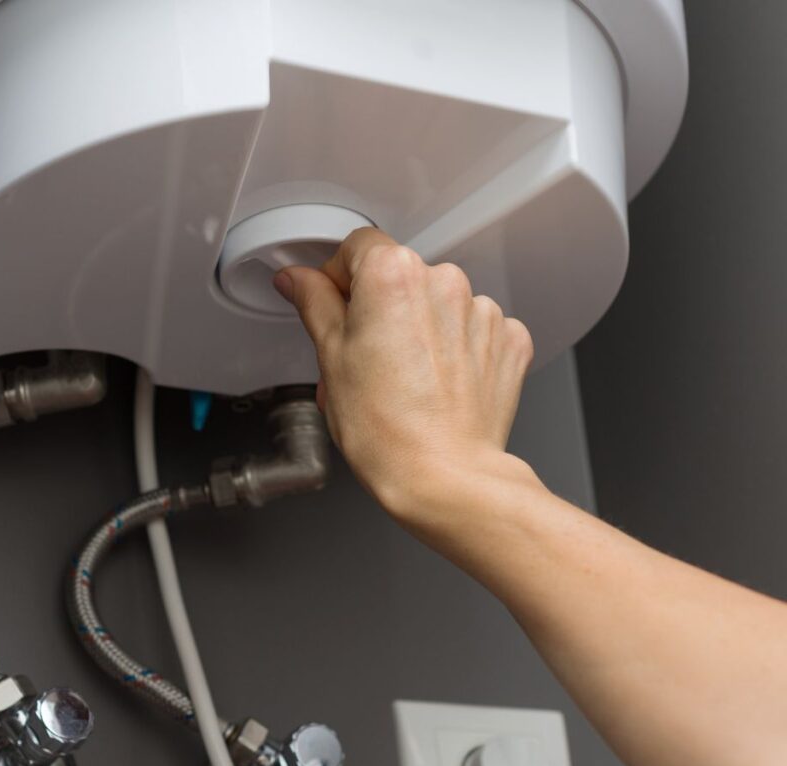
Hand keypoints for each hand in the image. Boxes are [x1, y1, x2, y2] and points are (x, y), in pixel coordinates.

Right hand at [272, 229, 535, 528]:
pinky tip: (439, 386)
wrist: (443, 477)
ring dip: (422, 329)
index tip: (334, 308)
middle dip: (382, 309)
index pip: (358, 247)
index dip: (339, 278)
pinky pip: (474, 331)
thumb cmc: (385, 429)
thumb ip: (314, 304)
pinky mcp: (509, 341)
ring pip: (439, 305)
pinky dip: (458, 350)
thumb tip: (297, 280)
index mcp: (392, 276)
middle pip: (401, 278)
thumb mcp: (330, 359)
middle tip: (367, 360)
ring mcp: (482, 311)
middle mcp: (444, 281)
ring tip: (407, 381)